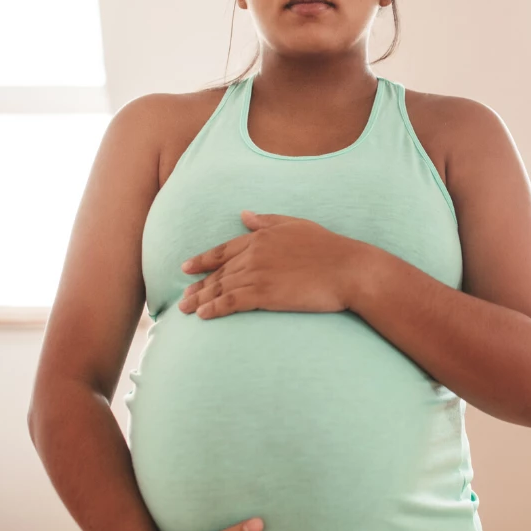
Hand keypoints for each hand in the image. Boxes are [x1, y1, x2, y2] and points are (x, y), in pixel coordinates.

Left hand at [178, 210, 368, 317]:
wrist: (348, 269)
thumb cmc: (329, 248)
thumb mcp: (296, 225)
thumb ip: (268, 221)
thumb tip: (244, 214)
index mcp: (261, 236)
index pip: (223, 250)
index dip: (202, 260)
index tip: (186, 268)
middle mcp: (254, 253)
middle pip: (218, 272)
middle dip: (198, 285)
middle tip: (183, 298)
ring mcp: (257, 273)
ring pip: (220, 288)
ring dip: (201, 300)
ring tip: (186, 310)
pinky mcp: (264, 293)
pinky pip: (231, 302)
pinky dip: (214, 309)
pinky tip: (203, 316)